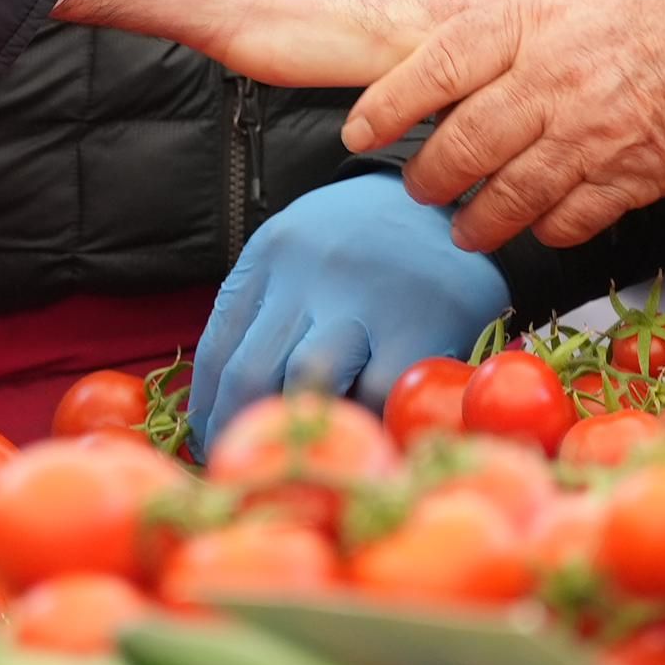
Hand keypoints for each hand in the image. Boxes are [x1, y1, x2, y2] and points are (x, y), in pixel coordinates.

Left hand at [194, 175, 510, 423]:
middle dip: (239, 428)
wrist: (456, 204)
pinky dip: (362, 420)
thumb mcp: (304, 250)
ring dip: (296, 425)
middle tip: (248, 460)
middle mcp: (310, 270)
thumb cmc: (368, 242)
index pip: (218, 345)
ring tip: (295, 451)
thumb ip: (267, 307)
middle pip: (251, 370)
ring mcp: (366, 298)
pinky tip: (357, 432)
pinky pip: (376, 394)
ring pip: (307, 379)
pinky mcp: (419, 327)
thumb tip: (223, 400)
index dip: (208, 407)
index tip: (212, 439)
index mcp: (273, 251)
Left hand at [344, 0, 664, 250]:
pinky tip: (535, 226)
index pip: (435, 71)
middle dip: (430, 176)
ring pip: (509, 195)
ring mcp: (589, 140)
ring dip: (477, 217)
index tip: (360, 132)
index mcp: (533, 22)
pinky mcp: (632, 178)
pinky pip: (571, 218)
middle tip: (418, 186)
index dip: (387, 107)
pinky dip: (546, 228)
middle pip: (463, 146)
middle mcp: (550, 88)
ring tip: (462, 226)